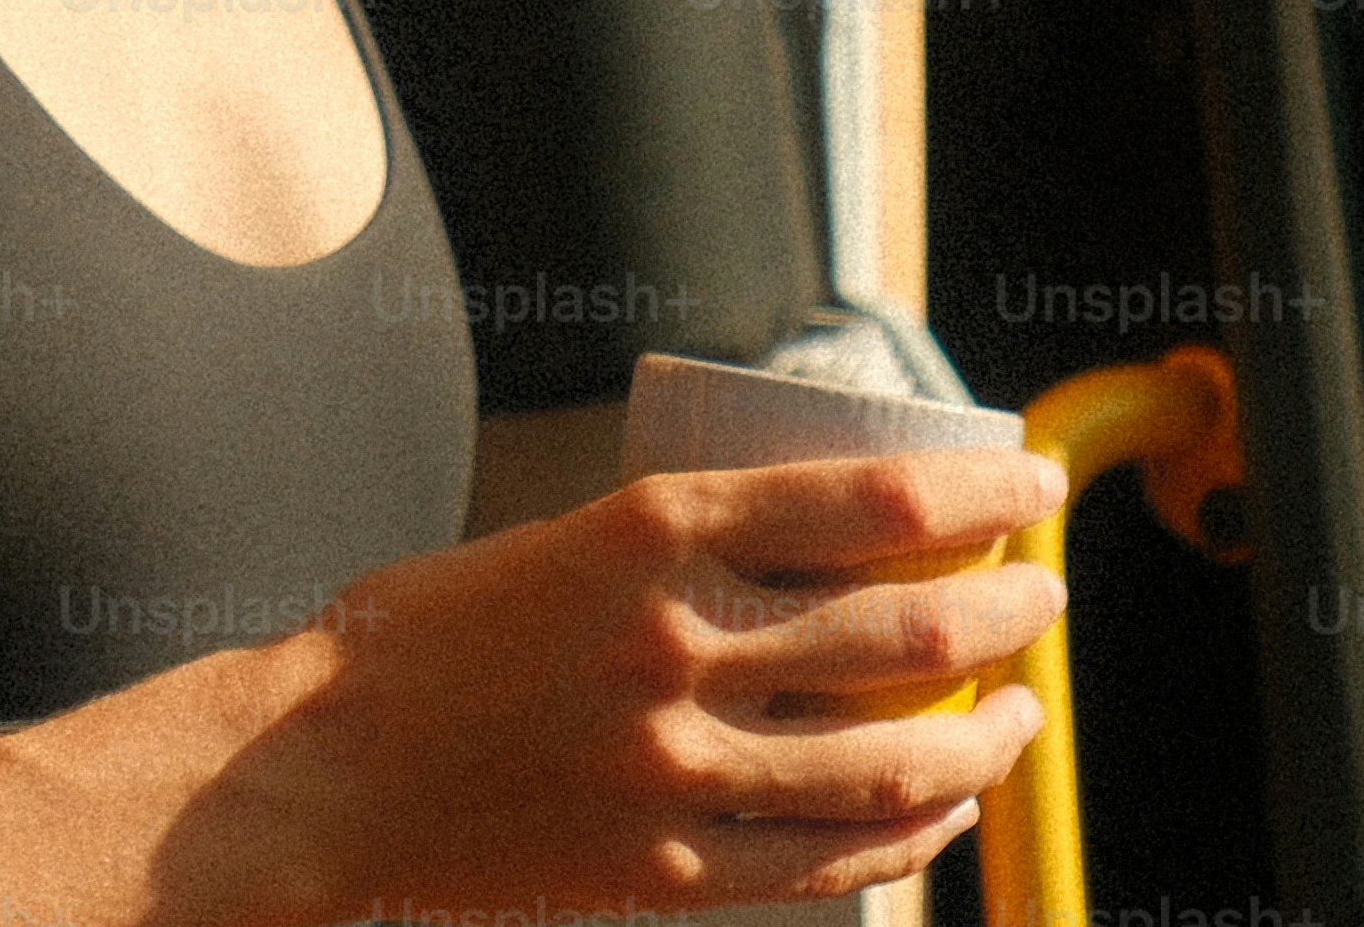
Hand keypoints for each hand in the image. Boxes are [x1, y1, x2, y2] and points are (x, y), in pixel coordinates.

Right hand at [211, 445, 1070, 920]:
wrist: (323, 770)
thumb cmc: (429, 638)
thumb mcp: (560, 539)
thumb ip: (682, 550)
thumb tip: (833, 547)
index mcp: (648, 531)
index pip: (874, 504)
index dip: (983, 501)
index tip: (1033, 495)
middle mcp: (675, 643)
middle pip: (908, 632)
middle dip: (1007, 615)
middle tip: (1040, 600)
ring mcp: (673, 767)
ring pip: (892, 760)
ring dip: (986, 736)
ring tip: (1016, 711)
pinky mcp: (663, 868)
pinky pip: (831, 857)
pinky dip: (913, 832)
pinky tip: (943, 806)